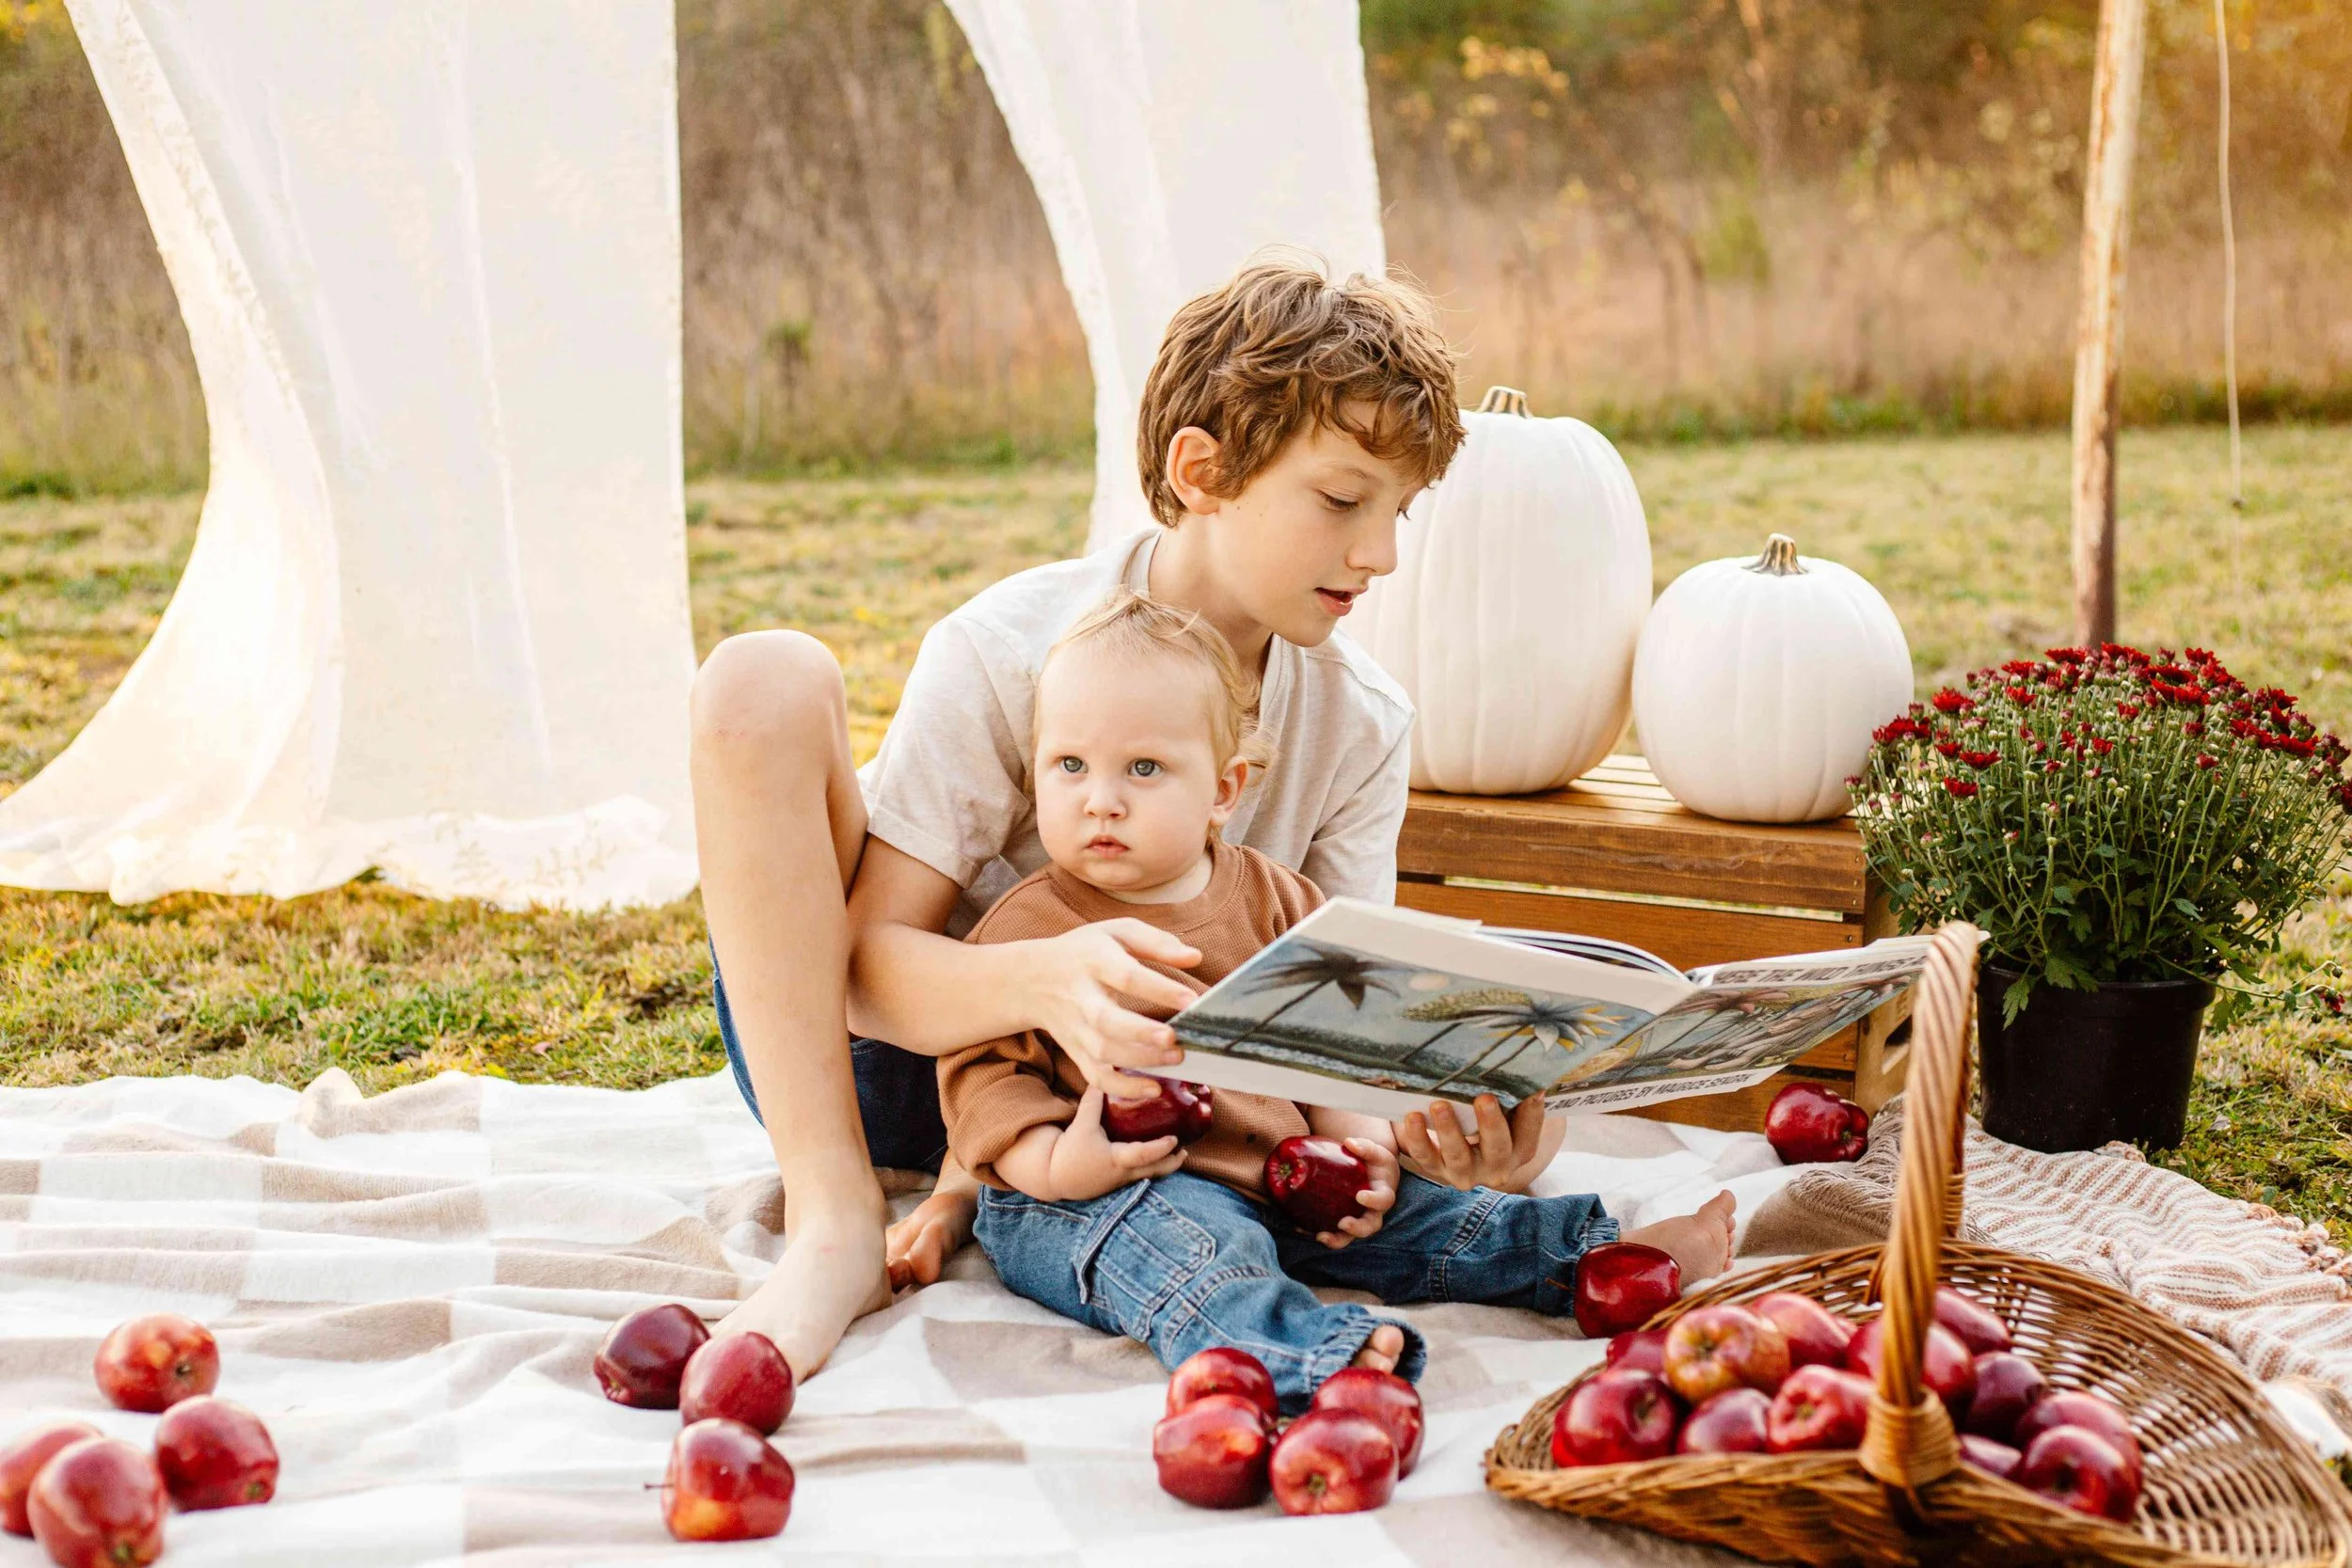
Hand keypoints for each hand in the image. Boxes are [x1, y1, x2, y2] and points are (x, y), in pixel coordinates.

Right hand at [1001, 1087, 1187, 1202]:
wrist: (1053, 1176)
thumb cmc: (1068, 1152)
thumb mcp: (1082, 1124)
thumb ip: (1093, 1102)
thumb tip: (1103, 1077)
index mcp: (1116, 1159)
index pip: (1145, 1155)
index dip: (1162, 1148)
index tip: (1175, 1139)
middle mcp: (1122, 1173)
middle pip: (1155, 1171)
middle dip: (1172, 1162)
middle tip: (1184, 1151)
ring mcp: (1120, 1180)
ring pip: (1148, 1175)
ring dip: (1164, 1165)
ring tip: (1176, 1153)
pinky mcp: (1115, 1182)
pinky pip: (1138, 1174)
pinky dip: (1149, 1166)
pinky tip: (1153, 1156)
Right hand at [1022, 920, 1199, 1100]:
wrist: (1030, 979)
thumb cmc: (1085, 952)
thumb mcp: (1116, 932)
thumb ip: (1156, 942)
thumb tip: (1195, 957)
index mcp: (1094, 961)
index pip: (1126, 976)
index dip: (1159, 989)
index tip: (1192, 1000)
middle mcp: (1081, 997)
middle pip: (1107, 1020)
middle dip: (1141, 1033)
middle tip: (1174, 1039)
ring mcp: (1076, 1028)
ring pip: (1102, 1051)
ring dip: (1139, 1060)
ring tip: (1176, 1058)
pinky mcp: (1075, 1051)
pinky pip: (1095, 1075)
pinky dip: (1122, 1087)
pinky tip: (1153, 1088)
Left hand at [1313, 1138, 1397, 1249]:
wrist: (1370, 1173)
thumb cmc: (1374, 1162)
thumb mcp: (1375, 1151)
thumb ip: (1365, 1147)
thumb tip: (1349, 1143)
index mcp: (1383, 1194)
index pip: (1383, 1200)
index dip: (1374, 1201)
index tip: (1360, 1196)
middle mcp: (1372, 1212)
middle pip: (1369, 1226)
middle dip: (1357, 1228)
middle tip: (1343, 1223)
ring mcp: (1358, 1220)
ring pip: (1351, 1236)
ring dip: (1337, 1239)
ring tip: (1321, 1236)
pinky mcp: (1343, 1223)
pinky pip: (1333, 1233)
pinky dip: (1318, 1232)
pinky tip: (1302, 1229)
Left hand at [1396, 1094, 1551, 1192]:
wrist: (1459, 1147)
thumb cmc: (1489, 1119)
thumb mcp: (1507, 1112)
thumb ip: (1515, 1096)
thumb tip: (1527, 1070)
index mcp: (1519, 1150)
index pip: (1529, 1131)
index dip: (1532, 1112)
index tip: (1532, 1090)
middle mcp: (1496, 1167)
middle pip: (1497, 1148)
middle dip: (1490, 1123)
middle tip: (1485, 1098)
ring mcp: (1465, 1172)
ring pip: (1458, 1156)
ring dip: (1449, 1130)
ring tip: (1440, 1105)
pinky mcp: (1437, 1170)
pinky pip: (1425, 1157)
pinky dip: (1417, 1138)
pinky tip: (1413, 1117)